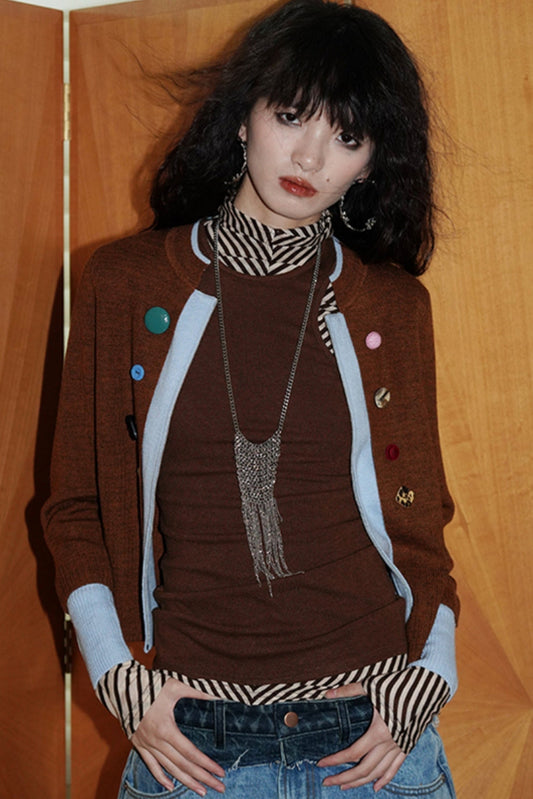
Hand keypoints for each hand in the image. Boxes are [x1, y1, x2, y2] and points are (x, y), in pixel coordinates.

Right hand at [131, 678, 225, 795]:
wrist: (122, 688)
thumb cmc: (151, 686)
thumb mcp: (176, 686)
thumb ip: (197, 693)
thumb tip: (218, 697)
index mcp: (167, 729)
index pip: (190, 752)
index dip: (206, 764)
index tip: (220, 772)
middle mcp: (157, 741)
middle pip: (183, 765)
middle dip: (202, 777)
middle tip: (219, 787)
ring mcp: (147, 745)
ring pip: (169, 769)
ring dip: (186, 781)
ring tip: (201, 791)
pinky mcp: (139, 745)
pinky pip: (151, 765)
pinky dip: (161, 778)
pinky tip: (171, 787)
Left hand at [317, 682, 405, 791]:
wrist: (426, 688)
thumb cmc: (398, 685)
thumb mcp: (371, 686)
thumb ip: (348, 691)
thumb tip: (327, 694)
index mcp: (378, 731)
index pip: (353, 753)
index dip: (336, 760)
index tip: (321, 763)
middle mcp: (389, 744)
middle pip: (364, 769)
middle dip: (344, 777)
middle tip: (328, 782)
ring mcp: (399, 747)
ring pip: (378, 772)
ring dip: (360, 781)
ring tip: (344, 786)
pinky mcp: (407, 746)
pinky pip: (395, 768)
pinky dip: (385, 779)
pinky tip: (376, 787)